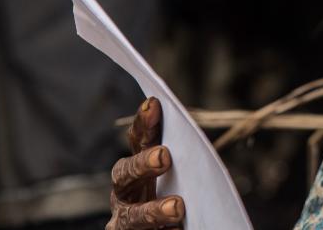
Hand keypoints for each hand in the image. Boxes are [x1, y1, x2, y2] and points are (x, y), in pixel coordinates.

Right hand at [107, 97, 185, 228]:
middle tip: (164, 156)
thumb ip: (186, 161)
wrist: (170, 229)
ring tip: (177, 208)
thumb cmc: (180, 204)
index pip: (138, 141)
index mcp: (138, 169)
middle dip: (142, 163)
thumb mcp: (183, 179)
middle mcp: (125, 192)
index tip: (154, 104)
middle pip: (124, 174)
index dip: (143, 123)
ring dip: (153, 210)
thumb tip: (199, 143)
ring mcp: (123, 221)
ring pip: (131, 215)